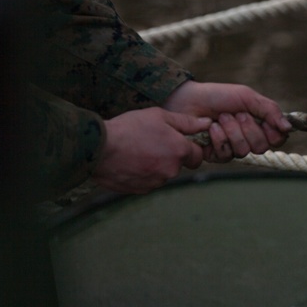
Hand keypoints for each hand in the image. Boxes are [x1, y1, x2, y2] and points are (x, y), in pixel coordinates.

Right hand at [93, 108, 210, 193]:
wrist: (98, 148)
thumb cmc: (129, 128)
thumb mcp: (159, 116)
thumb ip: (187, 122)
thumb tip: (208, 123)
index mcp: (179, 151)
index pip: (197, 156)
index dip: (189, 148)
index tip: (177, 141)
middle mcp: (171, 170)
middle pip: (178, 165)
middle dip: (170, 155)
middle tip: (152, 142)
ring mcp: (156, 182)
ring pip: (163, 173)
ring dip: (156, 165)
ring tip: (137, 150)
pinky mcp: (140, 190)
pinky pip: (148, 181)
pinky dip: (142, 173)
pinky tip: (129, 162)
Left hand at [162, 81, 291, 161]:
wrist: (188, 100)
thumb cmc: (218, 96)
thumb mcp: (247, 97)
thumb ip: (270, 110)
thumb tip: (288, 127)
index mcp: (259, 125)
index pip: (277, 139)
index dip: (274, 134)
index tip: (267, 123)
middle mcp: (248, 139)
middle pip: (262, 147)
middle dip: (248, 129)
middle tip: (236, 114)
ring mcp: (232, 148)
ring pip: (244, 151)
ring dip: (232, 132)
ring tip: (221, 118)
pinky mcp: (215, 156)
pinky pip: (226, 155)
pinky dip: (219, 139)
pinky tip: (210, 128)